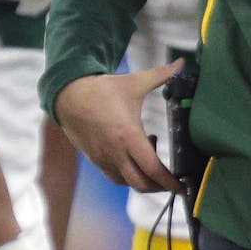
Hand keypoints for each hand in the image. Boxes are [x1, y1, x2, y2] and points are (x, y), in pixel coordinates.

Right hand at [53, 61, 183, 192]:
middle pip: (141, 184)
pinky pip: (114, 176)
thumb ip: (161, 75)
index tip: (183, 186)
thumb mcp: (133, 82)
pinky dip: (126, 174)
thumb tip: (182, 63)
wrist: (67, 94)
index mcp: (128, 135)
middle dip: (159, 186)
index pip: (153, 170)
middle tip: (170, 179)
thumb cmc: (101, 89)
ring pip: (126, 182)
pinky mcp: (94, 158)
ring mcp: (103, 157)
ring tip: (147, 159)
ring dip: (141, 178)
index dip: (171, 182)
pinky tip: (130, 157)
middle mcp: (115, 151)